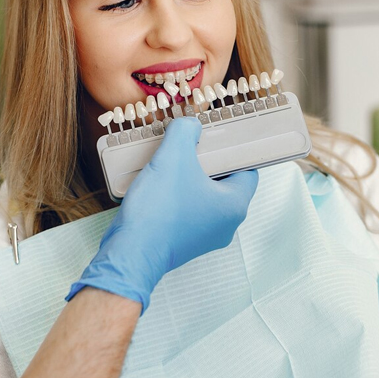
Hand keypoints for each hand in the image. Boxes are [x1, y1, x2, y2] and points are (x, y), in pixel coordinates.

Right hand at [67, 117, 258, 312]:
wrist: (130, 253)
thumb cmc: (158, 209)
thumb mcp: (173, 157)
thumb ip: (185, 132)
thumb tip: (191, 125)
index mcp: (234, 205)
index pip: (248, 170)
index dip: (233, 151)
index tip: (217, 139)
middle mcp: (226, 225)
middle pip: (225, 182)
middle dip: (208, 162)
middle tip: (191, 147)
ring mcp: (206, 236)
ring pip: (205, 197)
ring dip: (191, 179)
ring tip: (172, 162)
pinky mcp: (185, 242)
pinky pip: (188, 211)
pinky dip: (178, 196)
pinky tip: (160, 184)